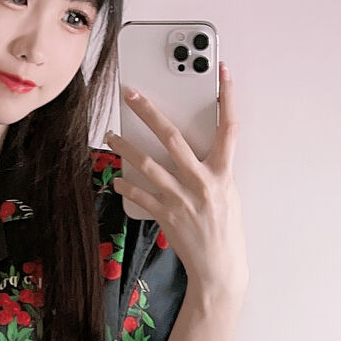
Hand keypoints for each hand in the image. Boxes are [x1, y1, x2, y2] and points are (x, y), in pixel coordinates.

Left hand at [106, 65, 246, 293]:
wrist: (220, 268)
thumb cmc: (225, 230)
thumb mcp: (228, 193)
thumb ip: (213, 168)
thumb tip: (193, 148)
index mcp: (223, 174)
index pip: (229, 128)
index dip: (228, 98)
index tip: (223, 72)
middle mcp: (203, 183)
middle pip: (173, 138)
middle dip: (150, 113)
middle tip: (132, 95)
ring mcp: (183, 199)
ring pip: (148, 164)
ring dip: (126, 147)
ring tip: (111, 135)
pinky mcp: (167, 215)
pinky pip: (141, 194)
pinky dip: (126, 183)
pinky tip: (115, 176)